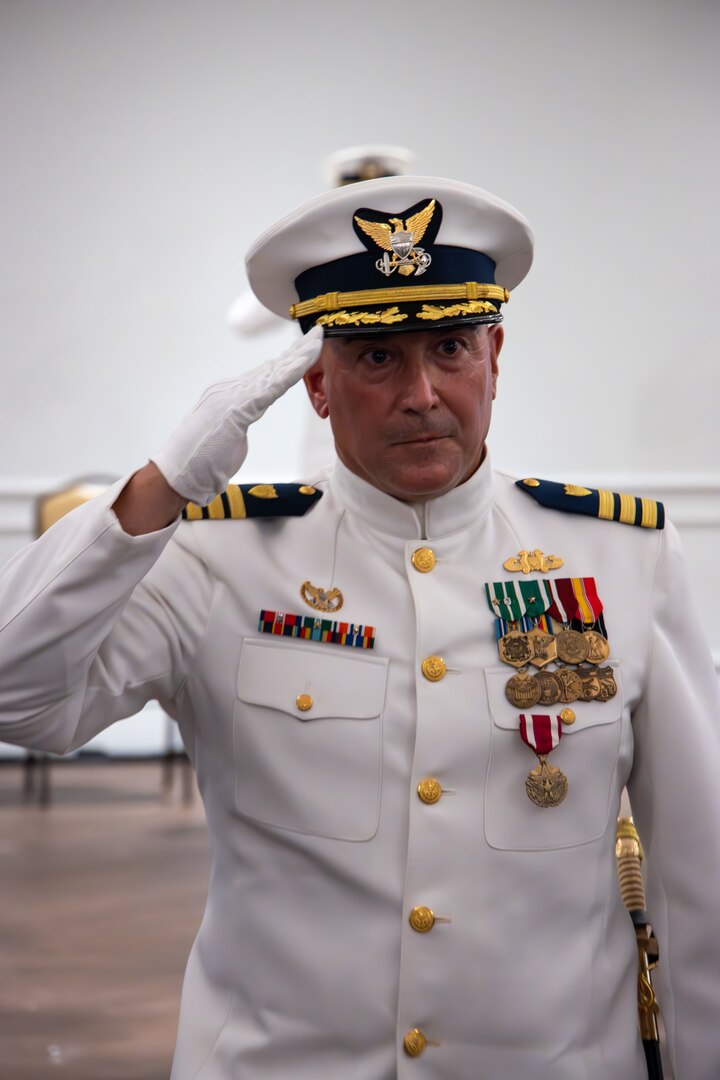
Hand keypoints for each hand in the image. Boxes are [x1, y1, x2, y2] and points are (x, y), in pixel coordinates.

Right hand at [152, 326, 323, 504]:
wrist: (179, 474)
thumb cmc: (200, 463)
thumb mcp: (226, 439)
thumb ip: (237, 424)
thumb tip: (240, 424)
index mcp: (226, 395)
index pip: (262, 376)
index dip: (285, 363)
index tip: (304, 352)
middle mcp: (229, 390)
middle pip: (270, 368)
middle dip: (295, 352)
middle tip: (317, 335)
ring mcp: (232, 396)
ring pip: (273, 373)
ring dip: (297, 357)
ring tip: (317, 341)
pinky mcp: (238, 407)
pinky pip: (272, 387)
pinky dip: (290, 373)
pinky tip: (305, 362)